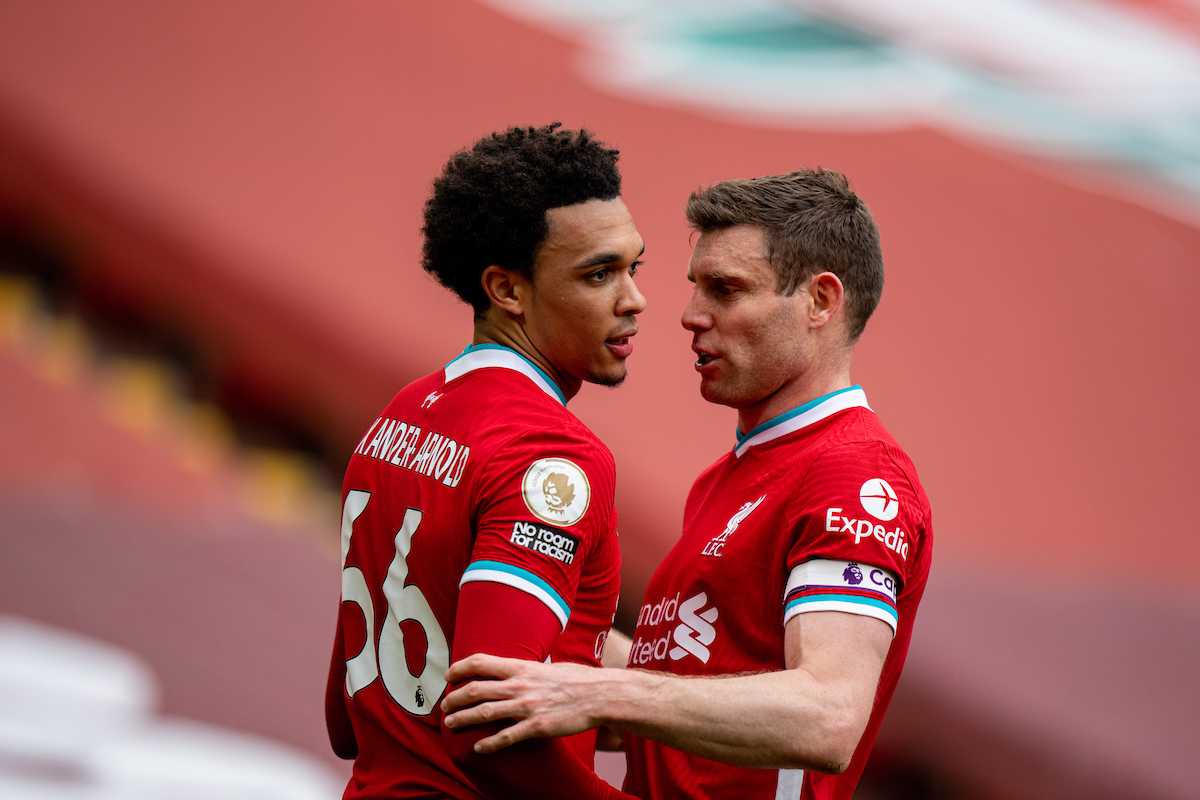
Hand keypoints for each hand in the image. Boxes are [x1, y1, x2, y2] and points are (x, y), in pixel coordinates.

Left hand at [441, 654, 608, 752]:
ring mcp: (526, 706)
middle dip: (454, 699)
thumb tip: (513, 673)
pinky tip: (478, 748)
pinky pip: (505, 737)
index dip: (459, 667)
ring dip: (463, 719)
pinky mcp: (536, 726)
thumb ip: (526, 671)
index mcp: (520, 667)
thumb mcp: (546, 667)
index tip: (448, 675)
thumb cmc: (575, 679)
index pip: (480, 662)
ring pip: (484, 712)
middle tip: (444, 707)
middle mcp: (519, 685)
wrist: (598, 694)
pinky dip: (488, 744)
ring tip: (451, 725)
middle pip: (475, 690)